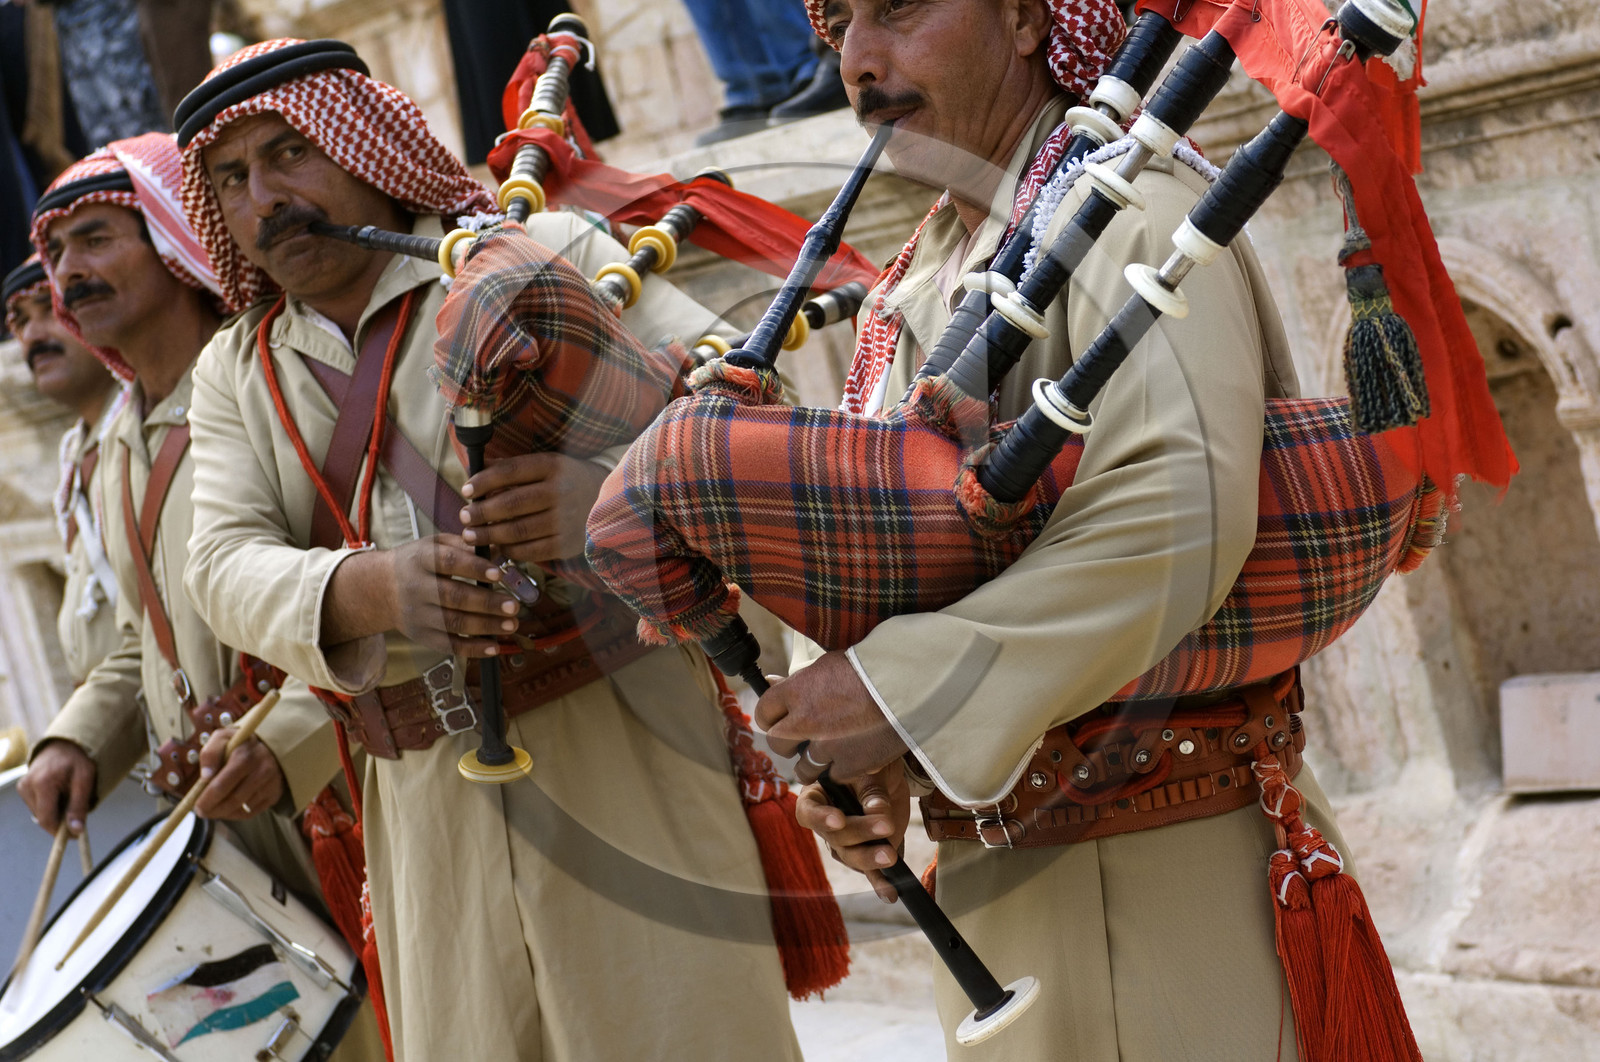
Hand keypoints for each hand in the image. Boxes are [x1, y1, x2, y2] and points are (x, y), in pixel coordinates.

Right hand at [18, 740, 95, 835]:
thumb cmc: (77, 759)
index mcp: (42, 783)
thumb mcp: (85, 780)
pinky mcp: (23, 788)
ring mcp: (23, 787)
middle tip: (77, 810)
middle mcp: (27, 785)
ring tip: (69, 795)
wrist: (65, 743)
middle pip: (43, 818)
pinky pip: (37, 806)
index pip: (46, 819)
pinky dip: (50, 805)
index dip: (60, 831)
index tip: (75, 835)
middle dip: (61, 820)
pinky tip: (60, 793)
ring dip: (56, 812)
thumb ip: (79, 806)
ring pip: (40, 813)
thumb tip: (75, 831)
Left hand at [194, 730, 284, 819]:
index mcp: (245, 756)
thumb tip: (205, 776)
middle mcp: (261, 771)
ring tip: (213, 810)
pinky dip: (236, 814)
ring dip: (223, 813)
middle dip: (213, 810)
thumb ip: (210, 753)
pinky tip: (228, 808)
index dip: (207, 799)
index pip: (222, 785)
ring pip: (242, 809)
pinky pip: (251, 812)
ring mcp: (271, 784)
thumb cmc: (240, 744)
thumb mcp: (222, 738)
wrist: (271, 746)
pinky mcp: (275, 794)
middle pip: (232, 800)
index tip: (196, 806)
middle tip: (202, 812)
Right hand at [390, 534, 520, 656]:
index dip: (474, 568)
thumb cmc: (420, 563)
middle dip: (486, 603)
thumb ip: (465, 546)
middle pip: (453, 596)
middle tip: (513, 606)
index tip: (498, 574)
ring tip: (511, 624)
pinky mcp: (420, 635)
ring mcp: (417, 614)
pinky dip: (472, 649)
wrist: (382, 588)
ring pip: (453, 623)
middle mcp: (416, 587)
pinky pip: (448, 645)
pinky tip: (494, 647)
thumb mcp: (435, 545)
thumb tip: (499, 549)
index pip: (448, 562)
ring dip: (485, 626)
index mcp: (421, 559)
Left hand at [459, 453, 610, 562]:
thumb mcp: (549, 465)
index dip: (484, 481)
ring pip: (517, 530)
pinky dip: (510, 551)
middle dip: (481, 512)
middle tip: (464, 516)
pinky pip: (531, 551)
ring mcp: (565, 520)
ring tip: (472, 535)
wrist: (612, 502)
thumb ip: (514, 468)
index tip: (466, 490)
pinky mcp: (567, 543)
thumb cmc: (571, 482)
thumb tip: (477, 468)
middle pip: (511, 503)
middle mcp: (560, 492)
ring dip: (489, 534)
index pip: (510, 471)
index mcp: (553, 466)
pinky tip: (498, 548)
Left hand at [754, 651, 908, 781]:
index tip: (783, 717)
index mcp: (796, 690)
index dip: (773, 715)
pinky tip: (854, 754)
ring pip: (803, 768)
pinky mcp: (849, 766)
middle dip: (789, 740)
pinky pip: (833, 776)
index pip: (763, 711)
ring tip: (832, 749)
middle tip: (806, 735)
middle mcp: (804, 720)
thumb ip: (799, 681)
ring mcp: (826, 746)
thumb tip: (771, 682)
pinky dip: (841, 769)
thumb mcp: (829, 664)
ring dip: (813, 761)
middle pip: (777, 742)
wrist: (912, 684)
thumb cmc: (872, 667)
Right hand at [795, 761, 910, 901]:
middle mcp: (827, 824)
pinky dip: (881, 882)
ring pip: (852, 856)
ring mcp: (846, 843)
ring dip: (871, 858)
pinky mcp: (866, 854)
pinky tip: (890, 893)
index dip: (821, 819)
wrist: (888, 777)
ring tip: (890, 856)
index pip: (809, 812)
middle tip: (885, 825)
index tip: (838, 821)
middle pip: (836, 837)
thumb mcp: (871, 770)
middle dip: (861, 833)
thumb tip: (878, 813)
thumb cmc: (870, 767)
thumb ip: (872, 792)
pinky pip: (870, 872)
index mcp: (817, 797)